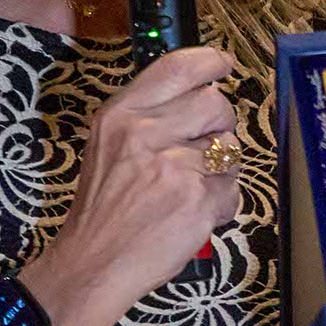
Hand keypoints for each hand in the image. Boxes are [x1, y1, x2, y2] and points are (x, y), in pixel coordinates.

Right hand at [25, 45, 240, 325]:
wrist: (91, 264)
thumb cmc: (104, 206)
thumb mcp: (109, 144)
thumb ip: (151, 114)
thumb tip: (203, 88)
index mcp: (121, 114)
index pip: (177, 68)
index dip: (209, 62)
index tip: (223, 65)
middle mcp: (146, 133)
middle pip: (217, 104)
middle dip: (221, 124)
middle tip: (203, 148)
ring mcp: (174, 168)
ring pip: (230, 147)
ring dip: (221, 169)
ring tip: (191, 188)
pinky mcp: (197, 202)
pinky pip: (233, 189)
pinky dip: (221, 204)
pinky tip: (193, 214)